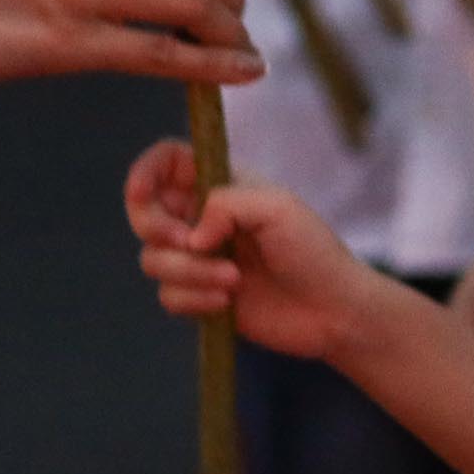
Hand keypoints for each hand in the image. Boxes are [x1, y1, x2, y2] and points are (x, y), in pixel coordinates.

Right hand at [124, 141, 374, 360]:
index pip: (165, 163)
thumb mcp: (276, 208)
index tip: (140, 194)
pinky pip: (168, 296)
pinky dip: (193, 299)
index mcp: (218, 184)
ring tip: (233, 280)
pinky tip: (226, 302)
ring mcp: (198, 259)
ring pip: (153, 259)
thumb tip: (191, 236)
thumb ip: (225, 204)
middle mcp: (201, 218)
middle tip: (190, 244)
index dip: (144, 173)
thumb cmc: (313, 250)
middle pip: (143, 213)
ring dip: (189, 271)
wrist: (333, 310)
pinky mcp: (200, 296)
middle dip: (157, 229)